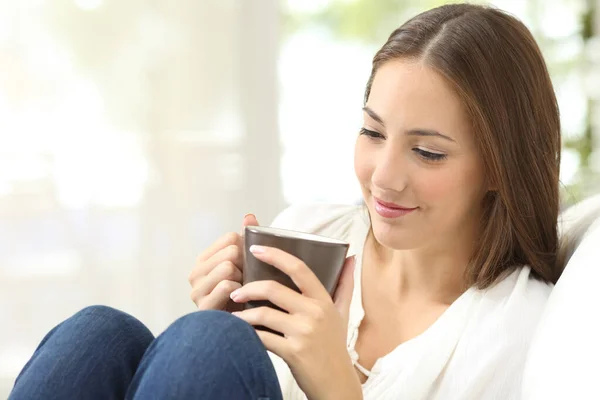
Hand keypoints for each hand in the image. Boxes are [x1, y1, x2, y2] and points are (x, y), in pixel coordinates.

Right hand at [188, 214, 258, 311]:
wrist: (243, 332)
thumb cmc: (246, 296)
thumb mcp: (248, 266)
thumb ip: (247, 239)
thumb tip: (249, 216)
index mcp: (204, 260)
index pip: (230, 238)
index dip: (246, 249)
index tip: (248, 265)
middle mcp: (195, 273)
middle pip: (230, 251)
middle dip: (245, 265)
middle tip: (248, 281)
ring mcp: (196, 291)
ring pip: (227, 266)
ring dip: (242, 279)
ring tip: (244, 293)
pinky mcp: (203, 307)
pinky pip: (226, 286)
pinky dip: (239, 292)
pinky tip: (241, 303)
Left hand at [230, 245, 361, 399]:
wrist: (337, 384)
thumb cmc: (335, 345)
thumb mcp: (342, 312)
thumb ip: (344, 283)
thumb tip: (350, 258)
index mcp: (323, 300)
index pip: (299, 268)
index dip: (275, 255)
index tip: (255, 248)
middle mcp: (314, 313)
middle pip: (273, 289)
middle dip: (249, 288)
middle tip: (236, 291)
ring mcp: (303, 333)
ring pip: (263, 314)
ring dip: (243, 314)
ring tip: (233, 315)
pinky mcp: (293, 352)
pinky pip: (262, 337)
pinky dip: (247, 334)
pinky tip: (239, 333)